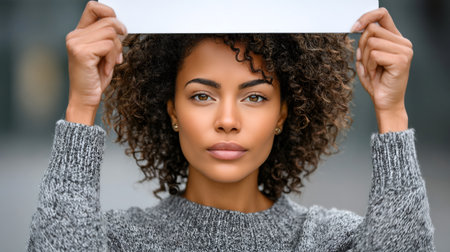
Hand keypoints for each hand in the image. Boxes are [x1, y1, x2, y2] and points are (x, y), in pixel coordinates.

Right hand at [65, 1, 126, 124]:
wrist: (85, 98)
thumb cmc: (95, 78)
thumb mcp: (104, 54)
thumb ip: (107, 37)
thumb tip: (120, 26)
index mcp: (79, 33)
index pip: (93, 7)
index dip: (109, 12)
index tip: (119, 29)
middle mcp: (75, 36)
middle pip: (108, 21)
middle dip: (119, 39)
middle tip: (117, 55)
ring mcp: (76, 43)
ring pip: (111, 34)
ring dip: (116, 51)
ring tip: (109, 64)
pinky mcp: (82, 52)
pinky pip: (109, 46)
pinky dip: (112, 59)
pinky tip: (105, 69)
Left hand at [352, 8, 411, 132]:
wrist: (385, 102)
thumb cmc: (377, 83)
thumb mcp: (366, 60)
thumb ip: (364, 44)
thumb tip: (360, 30)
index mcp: (395, 39)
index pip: (382, 15)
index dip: (367, 17)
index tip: (354, 27)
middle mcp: (403, 43)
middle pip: (372, 30)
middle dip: (362, 47)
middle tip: (368, 64)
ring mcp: (404, 51)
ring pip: (371, 42)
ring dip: (366, 59)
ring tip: (373, 70)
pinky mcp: (401, 60)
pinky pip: (374, 55)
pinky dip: (369, 66)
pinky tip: (376, 74)